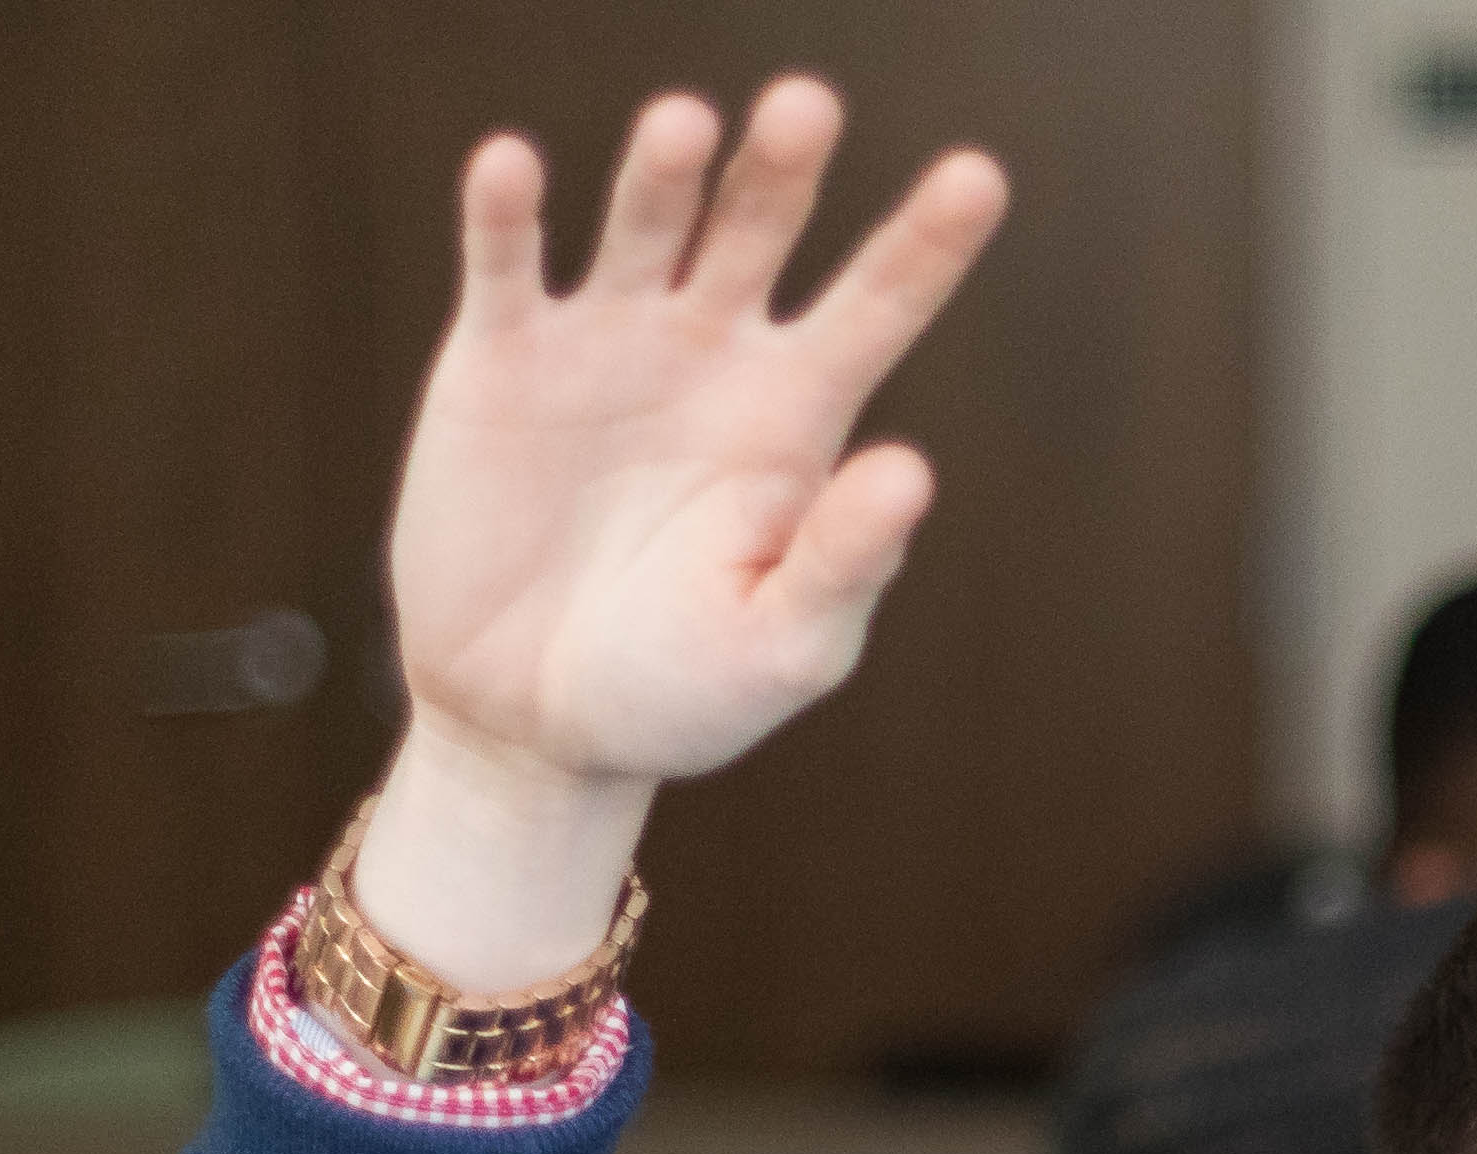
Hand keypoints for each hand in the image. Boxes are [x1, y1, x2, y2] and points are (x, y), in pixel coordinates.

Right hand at [351, 80, 1007, 987]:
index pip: (879, 306)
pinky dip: (507, 216)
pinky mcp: (499, 361)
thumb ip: (846, 563)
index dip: (927, 242)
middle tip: (806, 105)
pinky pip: (506, 269)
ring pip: (645, 225)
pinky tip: (512, 168)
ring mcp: (606, 343)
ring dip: (664, 171)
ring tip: (685, 126)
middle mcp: (713, 352)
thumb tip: (911, 471)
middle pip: (760, 230)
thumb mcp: (782, 645)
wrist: (533, 724)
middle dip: (782, 168)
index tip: (978, 176)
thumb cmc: (680, 690)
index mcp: (800, 414)